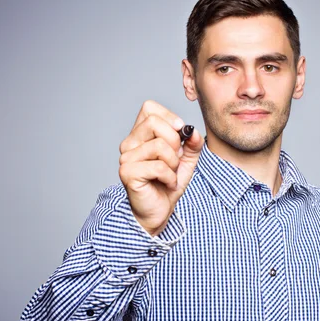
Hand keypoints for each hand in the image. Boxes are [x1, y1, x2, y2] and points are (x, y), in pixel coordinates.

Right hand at [118, 100, 203, 235]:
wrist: (158, 212)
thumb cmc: (167, 185)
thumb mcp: (186, 161)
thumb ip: (192, 144)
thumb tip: (193, 131)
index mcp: (140, 135)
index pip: (149, 108)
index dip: (169, 117)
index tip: (180, 133)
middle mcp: (129, 143)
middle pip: (154, 122)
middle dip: (175, 141)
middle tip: (175, 160)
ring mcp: (126, 158)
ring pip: (159, 146)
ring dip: (173, 164)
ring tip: (170, 175)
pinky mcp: (128, 172)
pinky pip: (158, 166)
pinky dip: (170, 177)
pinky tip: (166, 183)